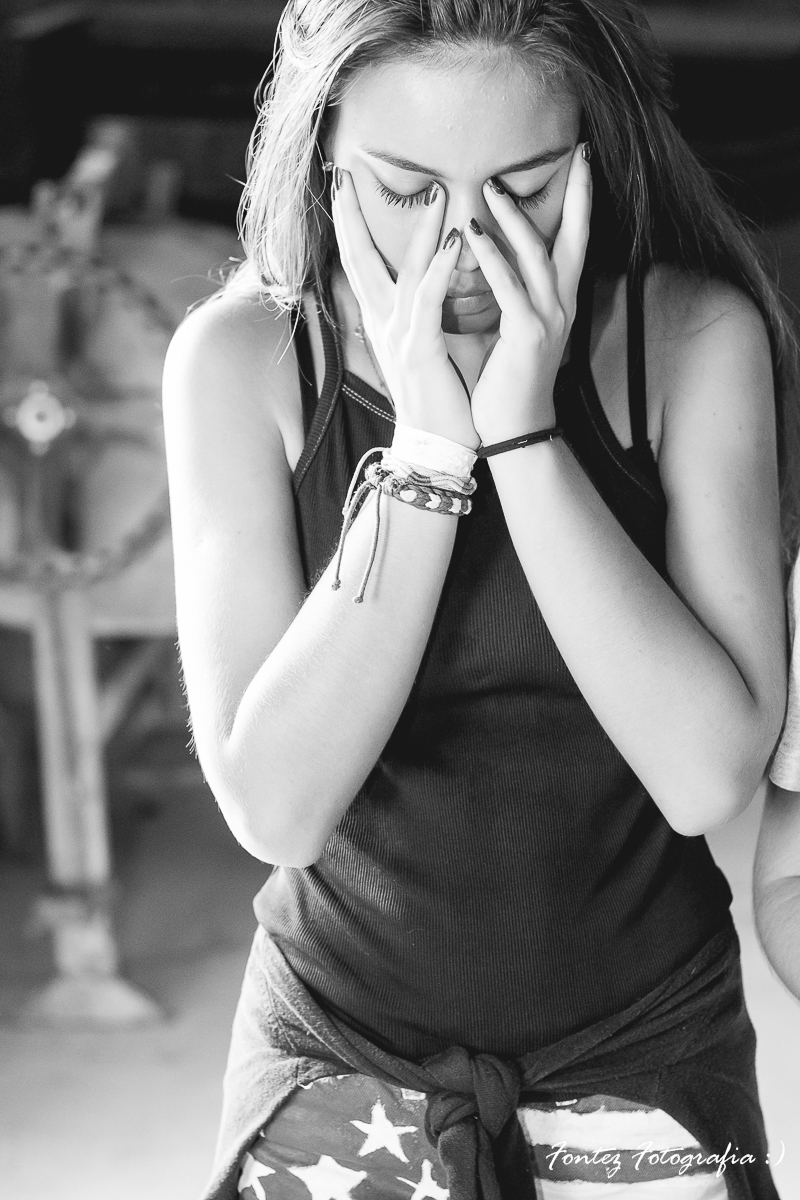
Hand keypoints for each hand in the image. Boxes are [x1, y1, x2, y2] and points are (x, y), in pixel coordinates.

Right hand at [331, 170, 479, 448]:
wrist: (434, 445)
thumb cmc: (436, 395)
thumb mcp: (420, 345)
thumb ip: (420, 309)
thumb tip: (424, 278)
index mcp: (383, 319)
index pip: (360, 262)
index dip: (349, 224)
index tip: (343, 186)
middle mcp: (383, 323)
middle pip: (359, 259)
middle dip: (351, 217)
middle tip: (344, 174)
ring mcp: (398, 336)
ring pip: (403, 272)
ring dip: (418, 230)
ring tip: (433, 191)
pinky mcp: (419, 351)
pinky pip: (427, 302)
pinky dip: (437, 269)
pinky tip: (452, 240)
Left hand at [463, 144, 591, 444]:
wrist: (514, 428)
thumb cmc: (507, 381)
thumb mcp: (512, 328)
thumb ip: (510, 294)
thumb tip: (492, 259)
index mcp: (559, 302)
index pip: (574, 242)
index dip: (581, 202)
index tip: (582, 162)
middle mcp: (562, 305)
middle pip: (575, 238)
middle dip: (579, 194)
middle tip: (576, 151)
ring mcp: (548, 319)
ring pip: (538, 256)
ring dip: (515, 219)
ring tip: (491, 186)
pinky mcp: (527, 335)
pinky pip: (508, 288)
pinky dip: (492, 258)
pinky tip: (472, 234)